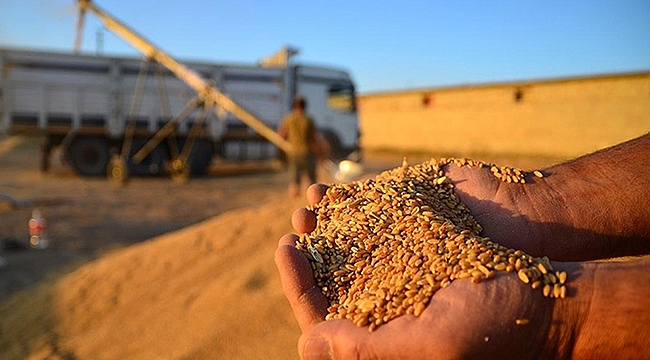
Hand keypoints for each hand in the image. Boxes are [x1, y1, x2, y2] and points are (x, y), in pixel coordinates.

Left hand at [276, 185, 561, 359]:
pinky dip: (351, 204)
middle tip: (293, 230)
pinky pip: (373, 217)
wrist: (544, 287)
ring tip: (309, 207)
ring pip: (346, 245)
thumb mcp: (432, 342)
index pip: (323, 316)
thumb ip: (368, 348)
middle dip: (307, 254)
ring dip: (324, 226)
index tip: (287, 253)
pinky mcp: (414, 232)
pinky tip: (334, 191)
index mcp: (380, 332)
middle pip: (328, 277)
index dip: (298, 286)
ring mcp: (397, 262)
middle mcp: (383, 298)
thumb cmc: (494, 326)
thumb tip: (306, 341)